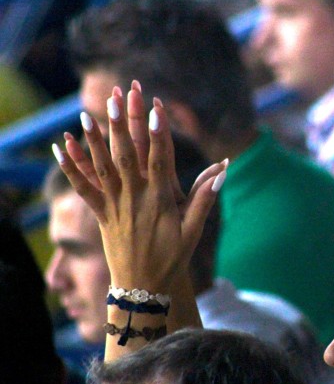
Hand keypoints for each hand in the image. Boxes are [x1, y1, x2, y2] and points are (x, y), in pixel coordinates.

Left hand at [52, 81, 226, 293]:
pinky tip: (61, 147)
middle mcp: (135, 197)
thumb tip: (223, 169)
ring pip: (102, 166)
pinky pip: (83, 187)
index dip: (158, 131)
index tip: (156, 107)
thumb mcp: (193, 230)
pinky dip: (71, 166)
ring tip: (87, 113)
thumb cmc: (172, 259)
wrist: (143, 287)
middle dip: (123, 123)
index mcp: (160, 199)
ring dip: (95, 138)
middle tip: (119, 96)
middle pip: (127, 153)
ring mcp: (115, 204)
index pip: (159, 157)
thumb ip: (205, 197)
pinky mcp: (101, 214)